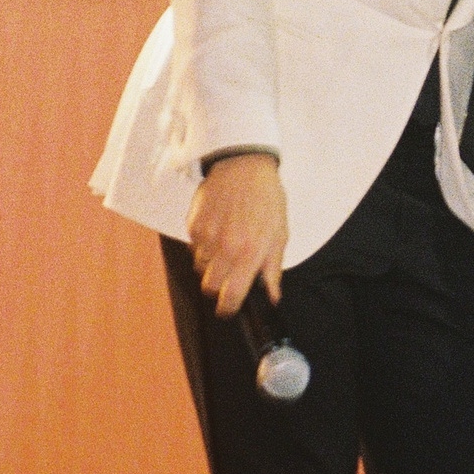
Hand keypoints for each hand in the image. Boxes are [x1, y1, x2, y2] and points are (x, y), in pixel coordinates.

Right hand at [189, 153, 288, 314]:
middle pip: (210, 287)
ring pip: (200, 267)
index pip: (231, 295)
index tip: (230, 307)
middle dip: (219, 285)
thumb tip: (272, 296)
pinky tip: (217, 229)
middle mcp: (225, 248)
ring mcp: (206, 237)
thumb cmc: (266, 197)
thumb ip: (273, 269)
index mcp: (250, 253)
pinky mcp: (193, 225)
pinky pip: (193, 247)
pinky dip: (203, 245)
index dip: (229, 307)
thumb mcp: (279, 233)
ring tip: (226, 245)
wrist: (243, 165)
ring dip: (211, 264)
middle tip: (230, 274)